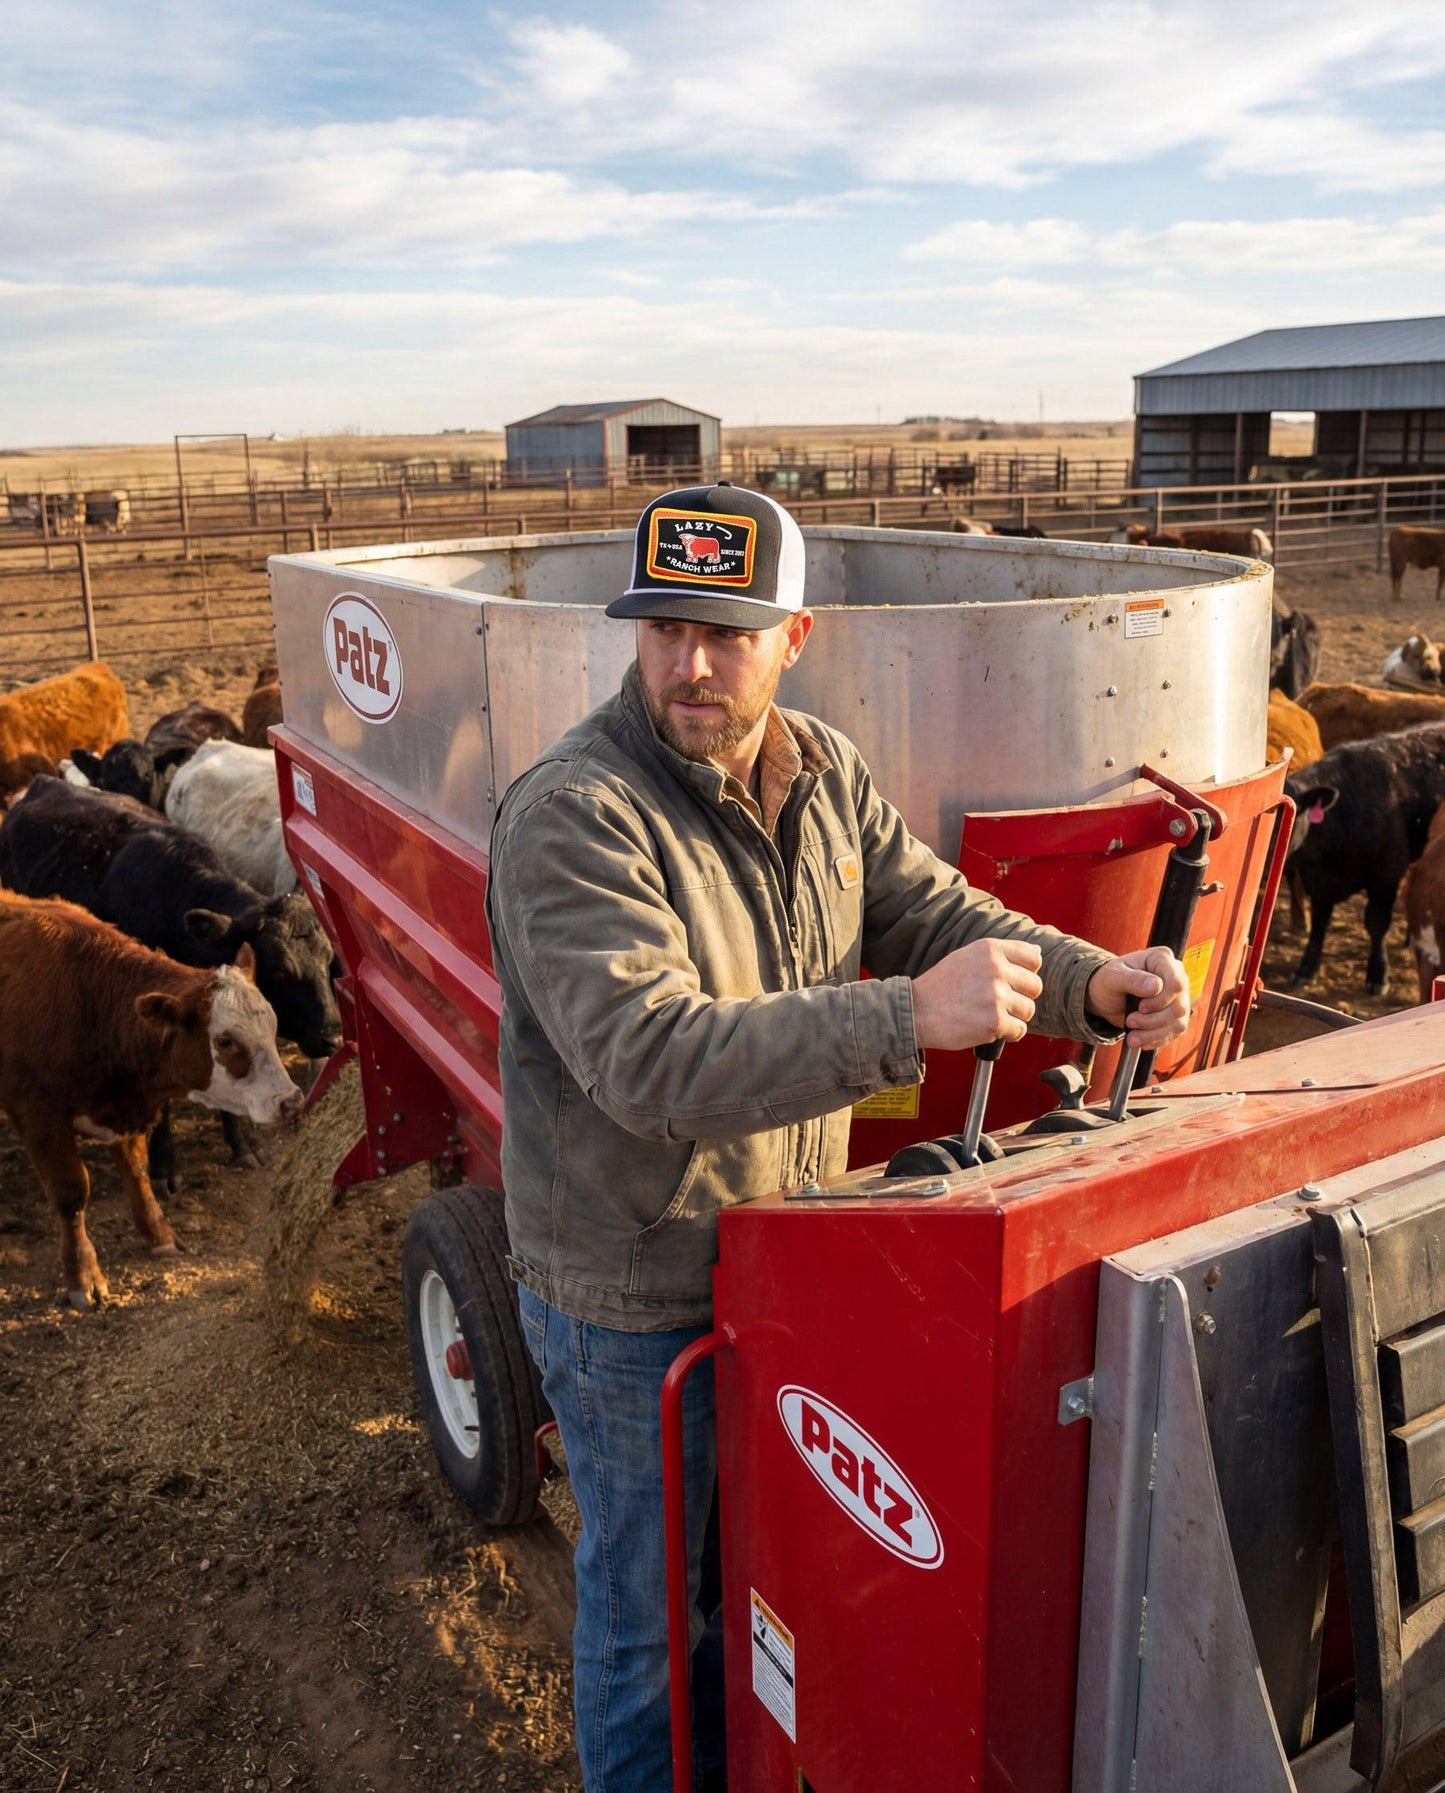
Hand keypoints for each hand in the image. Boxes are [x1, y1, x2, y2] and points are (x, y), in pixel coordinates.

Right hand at [911, 938, 1043, 1049]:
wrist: (915, 1011)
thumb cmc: (941, 986)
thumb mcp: (967, 956)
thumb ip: (1001, 955)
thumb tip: (1038, 954)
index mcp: (990, 949)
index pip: (1033, 958)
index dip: (1026, 973)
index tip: (1011, 982)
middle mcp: (996, 969)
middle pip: (1035, 986)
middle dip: (1020, 997)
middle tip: (997, 1003)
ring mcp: (997, 996)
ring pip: (1028, 1010)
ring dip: (1013, 1017)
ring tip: (988, 1015)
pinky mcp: (995, 1022)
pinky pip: (1019, 1030)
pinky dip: (1006, 1033)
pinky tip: (987, 1028)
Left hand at [1086, 947, 1189, 1049]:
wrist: (1106, 997)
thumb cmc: (1109, 980)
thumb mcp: (1113, 976)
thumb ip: (1133, 979)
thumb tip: (1156, 986)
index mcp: (1161, 959)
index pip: (1176, 983)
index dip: (1160, 1000)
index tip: (1140, 1007)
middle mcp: (1175, 976)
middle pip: (1179, 1006)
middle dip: (1153, 1020)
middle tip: (1130, 1021)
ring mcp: (1178, 997)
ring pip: (1178, 1022)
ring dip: (1153, 1033)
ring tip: (1132, 1035)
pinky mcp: (1175, 1015)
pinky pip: (1174, 1032)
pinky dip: (1155, 1039)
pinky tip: (1139, 1039)